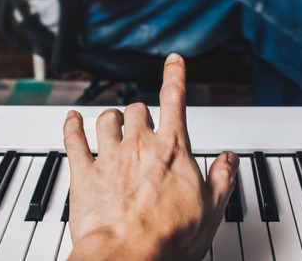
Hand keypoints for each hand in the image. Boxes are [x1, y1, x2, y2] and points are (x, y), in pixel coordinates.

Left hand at [64, 53, 239, 260]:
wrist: (127, 257)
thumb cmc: (169, 237)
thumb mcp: (212, 208)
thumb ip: (222, 177)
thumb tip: (230, 159)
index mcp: (172, 149)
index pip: (175, 100)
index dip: (175, 76)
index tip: (174, 61)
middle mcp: (139, 145)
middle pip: (138, 109)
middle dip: (141, 113)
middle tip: (142, 124)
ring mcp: (109, 156)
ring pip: (107, 119)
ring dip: (111, 118)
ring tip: (113, 123)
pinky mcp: (83, 173)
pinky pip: (73, 138)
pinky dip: (71, 125)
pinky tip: (71, 118)